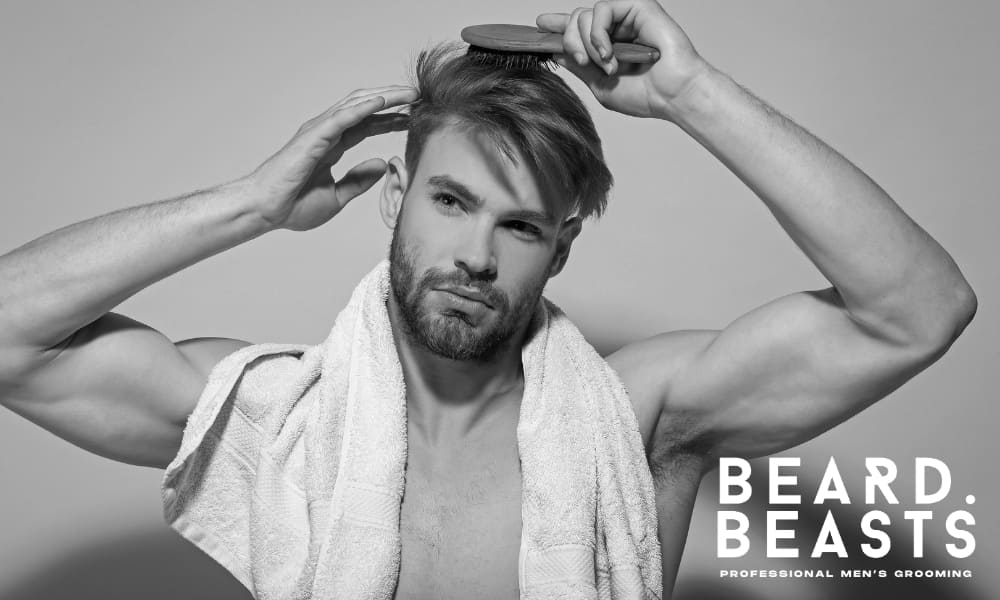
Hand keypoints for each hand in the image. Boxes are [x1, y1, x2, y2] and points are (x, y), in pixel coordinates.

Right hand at [247, 86, 415, 230]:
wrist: (265, 211)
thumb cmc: (292, 206)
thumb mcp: (337, 196)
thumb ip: (358, 180)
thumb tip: (381, 165)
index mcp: (332, 146)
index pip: (366, 125)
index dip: (389, 119)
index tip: (412, 118)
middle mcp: (326, 133)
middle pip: (365, 108)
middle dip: (392, 101)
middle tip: (418, 98)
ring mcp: (319, 132)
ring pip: (357, 105)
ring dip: (384, 97)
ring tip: (409, 94)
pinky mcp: (313, 137)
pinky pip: (342, 117)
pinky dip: (363, 108)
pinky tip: (383, 103)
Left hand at [537, 0, 711, 120]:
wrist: (672, 96)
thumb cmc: (646, 95)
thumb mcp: (600, 85)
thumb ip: (579, 67)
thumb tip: (557, 52)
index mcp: (608, 44)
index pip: (578, 29)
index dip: (558, 26)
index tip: (541, 25)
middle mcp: (616, 28)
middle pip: (575, 19)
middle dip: (570, 43)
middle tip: (583, 64)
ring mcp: (626, 16)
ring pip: (584, 15)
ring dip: (587, 45)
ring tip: (607, 65)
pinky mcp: (637, 6)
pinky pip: (602, 9)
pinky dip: (598, 35)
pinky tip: (609, 54)